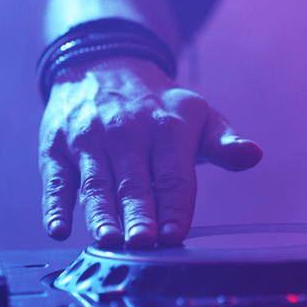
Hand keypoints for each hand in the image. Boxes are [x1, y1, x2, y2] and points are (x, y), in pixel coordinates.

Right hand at [38, 56, 261, 247]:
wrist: (104, 64)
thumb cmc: (158, 105)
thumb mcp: (199, 114)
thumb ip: (225, 141)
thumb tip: (253, 155)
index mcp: (168, 127)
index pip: (174, 175)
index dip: (175, 206)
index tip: (175, 233)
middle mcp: (127, 132)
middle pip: (135, 183)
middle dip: (139, 214)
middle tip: (143, 242)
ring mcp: (89, 139)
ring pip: (97, 183)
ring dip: (101, 214)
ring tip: (109, 240)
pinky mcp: (56, 146)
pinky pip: (56, 179)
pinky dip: (54, 204)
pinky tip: (58, 228)